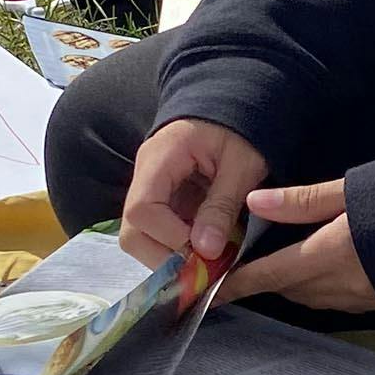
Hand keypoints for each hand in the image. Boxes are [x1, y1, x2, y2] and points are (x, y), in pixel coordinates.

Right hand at [123, 119, 267, 266]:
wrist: (237, 106)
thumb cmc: (243, 129)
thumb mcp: (242, 164)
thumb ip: (222, 204)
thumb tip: (206, 251)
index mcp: (160, 158)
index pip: (141, 210)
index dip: (169, 239)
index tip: (205, 251)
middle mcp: (145, 176)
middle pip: (132, 232)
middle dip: (165, 258)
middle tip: (204, 268)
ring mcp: (150, 190)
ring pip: (140, 238)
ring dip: (172, 258)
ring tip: (208, 262)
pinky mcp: (162, 202)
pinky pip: (158, 235)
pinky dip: (178, 250)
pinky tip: (205, 253)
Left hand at [225, 178, 374, 313]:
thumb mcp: (350, 191)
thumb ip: (302, 200)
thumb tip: (254, 202)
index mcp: (327, 255)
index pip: (268, 275)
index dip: (236, 284)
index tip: (213, 290)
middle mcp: (338, 284)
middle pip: (286, 287)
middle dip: (264, 279)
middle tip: (247, 265)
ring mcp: (358, 299)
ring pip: (309, 296)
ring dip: (291, 283)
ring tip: (285, 261)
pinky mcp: (374, 303)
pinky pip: (333, 298)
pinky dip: (318, 286)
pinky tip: (326, 267)